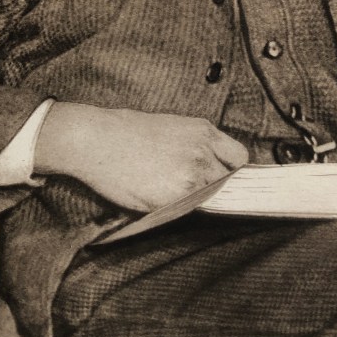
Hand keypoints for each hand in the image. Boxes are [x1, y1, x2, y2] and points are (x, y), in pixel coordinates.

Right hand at [33, 103, 248, 211]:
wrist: (97, 140)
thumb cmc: (126, 132)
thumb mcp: (171, 127)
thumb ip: (195, 146)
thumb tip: (210, 167)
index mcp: (204, 132)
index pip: (239, 158)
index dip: (231, 170)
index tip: (221, 177)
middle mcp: (203, 153)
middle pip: (228, 182)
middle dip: (213, 187)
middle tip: (189, 187)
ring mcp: (191, 176)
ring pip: (209, 198)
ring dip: (195, 198)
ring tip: (167, 190)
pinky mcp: (175, 197)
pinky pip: (188, 209)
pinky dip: (178, 208)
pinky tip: (157, 196)